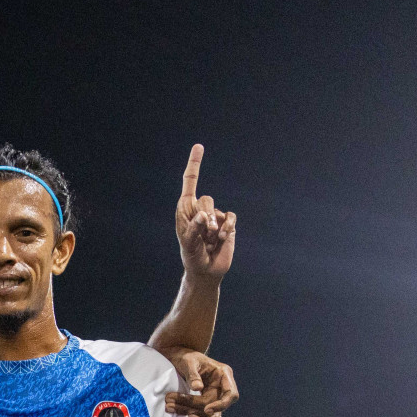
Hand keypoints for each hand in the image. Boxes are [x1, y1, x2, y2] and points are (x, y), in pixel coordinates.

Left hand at [158, 347, 239, 416]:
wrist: (179, 358)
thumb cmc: (186, 357)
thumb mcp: (189, 361)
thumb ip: (193, 374)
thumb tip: (198, 388)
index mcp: (223, 374)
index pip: (231, 394)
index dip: (221, 405)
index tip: (206, 409)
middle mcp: (221, 387)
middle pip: (215, 406)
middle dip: (194, 408)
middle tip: (171, 405)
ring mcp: (214, 396)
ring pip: (209, 415)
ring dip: (192, 416)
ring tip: (170, 409)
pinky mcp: (205, 402)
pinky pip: (202, 415)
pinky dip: (191, 416)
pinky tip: (178, 415)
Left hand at [175, 144, 236, 281]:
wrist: (207, 270)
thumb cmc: (192, 255)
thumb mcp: (188, 243)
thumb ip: (194, 228)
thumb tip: (204, 215)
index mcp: (185, 209)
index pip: (190, 182)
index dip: (195, 164)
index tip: (199, 146)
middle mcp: (200, 209)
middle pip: (206, 199)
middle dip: (205, 218)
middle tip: (204, 235)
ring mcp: (215, 215)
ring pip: (217, 210)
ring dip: (214, 228)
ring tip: (210, 241)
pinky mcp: (228, 223)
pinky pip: (231, 217)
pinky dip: (227, 228)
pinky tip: (222, 240)